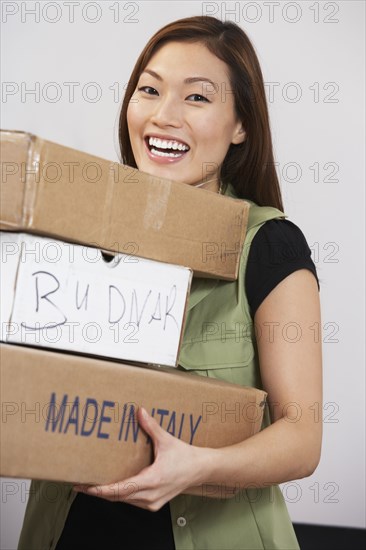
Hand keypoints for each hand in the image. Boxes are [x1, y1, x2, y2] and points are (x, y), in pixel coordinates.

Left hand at [74, 407, 205, 510]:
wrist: (200, 470)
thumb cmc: (185, 456)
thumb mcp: (167, 440)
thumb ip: (151, 427)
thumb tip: (139, 412)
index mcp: (152, 480)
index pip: (121, 489)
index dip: (102, 490)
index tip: (87, 486)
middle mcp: (150, 495)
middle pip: (118, 497)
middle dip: (98, 492)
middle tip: (81, 484)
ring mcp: (152, 502)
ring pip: (124, 501)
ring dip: (108, 494)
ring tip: (92, 486)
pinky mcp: (153, 503)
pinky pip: (131, 501)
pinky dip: (120, 495)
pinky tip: (112, 487)